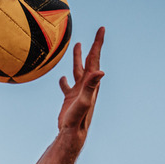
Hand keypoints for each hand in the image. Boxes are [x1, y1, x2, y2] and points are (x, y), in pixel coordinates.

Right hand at [57, 27, 104, 143]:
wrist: (72, 134)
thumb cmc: (78, 119)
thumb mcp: (84, 101)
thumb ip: (91, 86)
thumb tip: (101, 71)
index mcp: (90, 83)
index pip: (94, 59)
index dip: (98, 44)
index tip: (102, 29)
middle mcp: (86, 85)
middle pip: (89, 62)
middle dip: (93, 47)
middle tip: (98, 33)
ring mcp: (78, 91)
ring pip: (78, 71)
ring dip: (78, 59)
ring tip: (77, 46)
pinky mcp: (70, 99)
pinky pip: (67, 86)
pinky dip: (65, 80)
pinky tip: (62, 77)